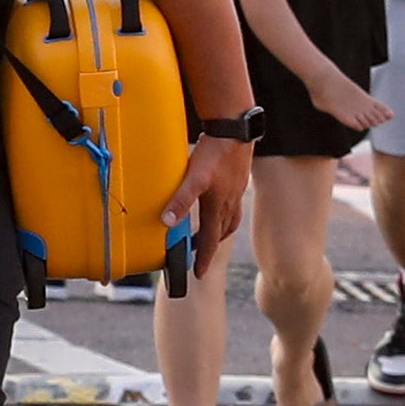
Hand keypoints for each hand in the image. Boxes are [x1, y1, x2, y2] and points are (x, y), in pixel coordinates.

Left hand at [166, 134, 249, 281]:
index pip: (210, 240)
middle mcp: (229, 203)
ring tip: (208, 235)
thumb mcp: (194, 178)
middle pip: (220, 232)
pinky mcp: (237, 180)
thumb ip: (181, 200)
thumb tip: (167, 222)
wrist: (235, 131)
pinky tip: (218, 204)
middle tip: (199, 256)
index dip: (203, 258)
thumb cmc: (215, 154)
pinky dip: (224, 213)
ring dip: (218, 231)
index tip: (199, 274)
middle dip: (210, 246)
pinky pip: (232, 205)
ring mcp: (235, 192)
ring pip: (228, 219)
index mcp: (217, 206)